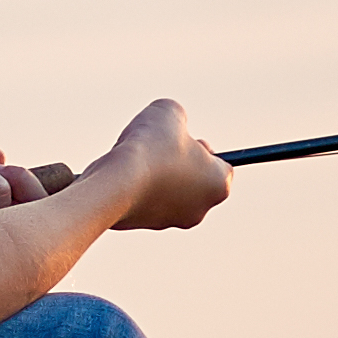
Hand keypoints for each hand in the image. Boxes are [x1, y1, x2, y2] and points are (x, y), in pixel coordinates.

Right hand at [95, 99, 231, 231]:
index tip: (185, 139)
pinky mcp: (140, 225)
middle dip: (178, 164)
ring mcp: (169, 221)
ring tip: (137, 157)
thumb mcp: (169, 112)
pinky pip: (140, 199)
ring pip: (165, 192)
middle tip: (160, 147)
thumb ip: (177, 118)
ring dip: (154, 174)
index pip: (221, 165)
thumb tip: (170, 127)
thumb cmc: (151, 147)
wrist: (116, 182)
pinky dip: (133, 186)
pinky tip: (121, 172)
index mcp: (219, 185)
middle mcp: (199, 210)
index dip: (202, 149)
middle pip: (194, 182)